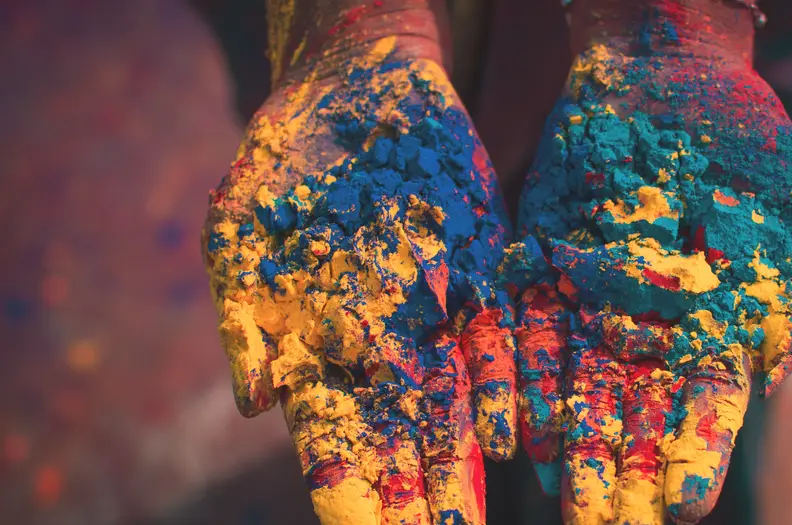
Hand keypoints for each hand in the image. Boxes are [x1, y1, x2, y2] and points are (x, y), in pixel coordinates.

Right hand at [202, 36, 515, 524]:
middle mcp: (383, 350)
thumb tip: (256, 404)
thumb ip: (246, 320)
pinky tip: (512, 441)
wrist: (354, 90)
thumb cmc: (282, 161)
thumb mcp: (241, 233)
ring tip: (470, 523)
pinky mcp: (484, 278)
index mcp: (318, 351)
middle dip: (417, 505)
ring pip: (456, 411)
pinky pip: (499, 345)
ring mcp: (438, 318)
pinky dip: (504, 392)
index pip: (334, 446)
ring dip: (464, 472)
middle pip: (402, 447)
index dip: (350, 499)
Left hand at [506, 36, 791, 524]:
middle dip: (620, 476)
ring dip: (567, 447)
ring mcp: (592, 302)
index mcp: (714, 328)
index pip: (705, 408)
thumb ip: (786, 297)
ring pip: (575, 387)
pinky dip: (520, 379)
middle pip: (633, 415)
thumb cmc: (748, 144)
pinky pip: (527, 333)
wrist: (670, 77)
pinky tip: (512, 428)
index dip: (696, 455)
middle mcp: (648, 330)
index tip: (686, 507)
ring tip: (557, 503)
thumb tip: (768, 379)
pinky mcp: (543, 268)